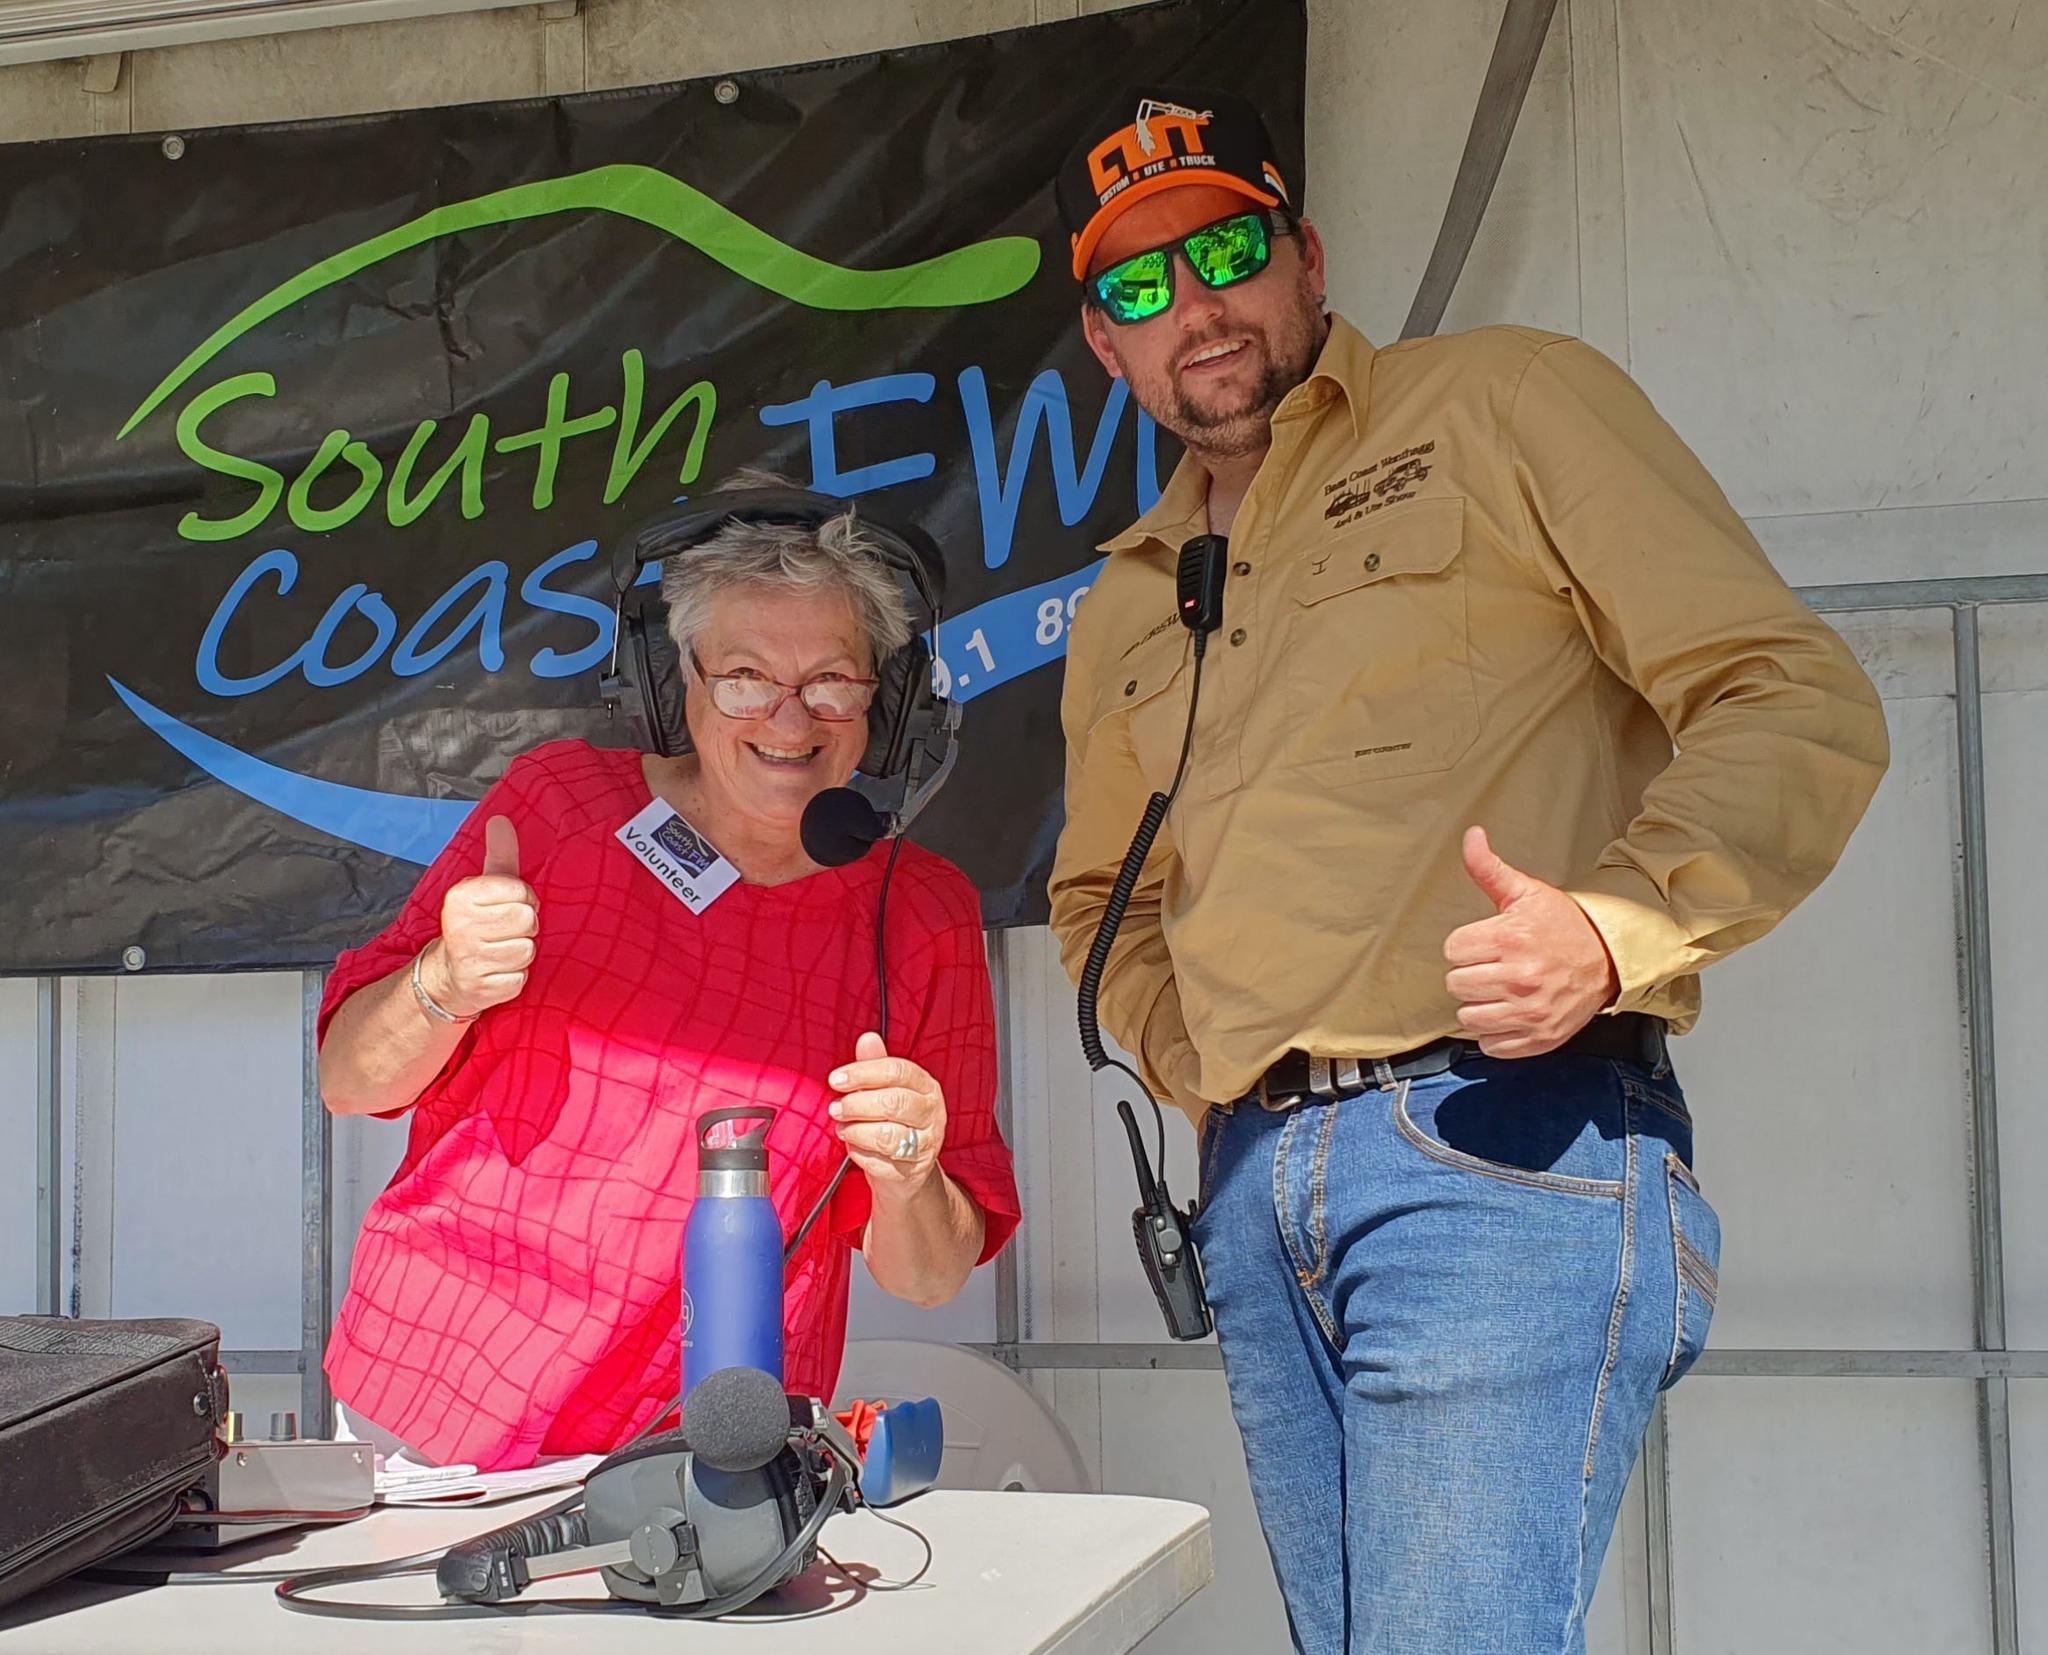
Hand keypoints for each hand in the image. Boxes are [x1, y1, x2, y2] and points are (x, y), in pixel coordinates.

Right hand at [426, 815, 537, 1018]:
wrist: (449, 975)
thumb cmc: (476, 925)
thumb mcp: (484, 887)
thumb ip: (499, 855)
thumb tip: (501, 820)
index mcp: (462, 897)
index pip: (521, 891)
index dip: (524, 899)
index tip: (510, 906)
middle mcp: (461, 927)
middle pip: (528, 920)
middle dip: (524, 927)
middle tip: (506, 931)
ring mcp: (469, 960)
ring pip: (527, 950)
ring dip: (520, 953)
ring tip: (501, 951)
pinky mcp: (481, 989)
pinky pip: (520, 979)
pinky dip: (514, 977)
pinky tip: (497, 972)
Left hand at [829, 1032, 945, 1196]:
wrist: (907, 1172)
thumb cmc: (893, 1123)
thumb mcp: (886, 1091)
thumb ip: (876, 1065)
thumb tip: (867, 1038)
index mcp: (926, 1087)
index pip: (897, 1071)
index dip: (863, 1072)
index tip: (836, 1079)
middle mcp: (932, 1114)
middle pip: (893, 1102)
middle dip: (857, 1104)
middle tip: (836, 1108)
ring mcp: (925, 1144)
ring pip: (886, 1135)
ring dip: (856, 1131)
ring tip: (843, 1128)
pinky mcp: (912, 1172)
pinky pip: (879, 1163)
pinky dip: (859, 1154)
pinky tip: (854, 1148)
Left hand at [1443, 826, 1619, 1057]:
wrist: (1610, 960)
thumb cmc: (1563, 925)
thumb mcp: (1527, 891)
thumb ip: (1489, 868)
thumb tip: (1470, 835)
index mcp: (1511, 938)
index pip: (1452, 950)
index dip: (1465, 945)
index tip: (1485, 943)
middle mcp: (1519, 977)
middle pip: (1456, 984)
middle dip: (1470, 973)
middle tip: (1493, 966)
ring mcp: (1530, 1011)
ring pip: (1468, 1016)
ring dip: (1479, 1005)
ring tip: (1499, 990)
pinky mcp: (1539, 1037)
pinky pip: (1491, 1044)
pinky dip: (1496, 1033)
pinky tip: (1510, 1012)